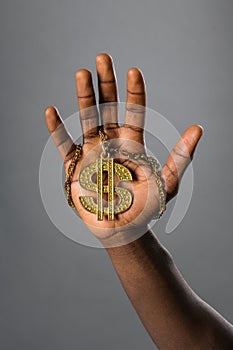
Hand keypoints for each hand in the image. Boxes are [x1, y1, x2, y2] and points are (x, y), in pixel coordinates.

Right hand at [45, 53, 202, 243]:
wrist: (123, 228)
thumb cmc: (146, 207)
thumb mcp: (168, 182)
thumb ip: (181, 156)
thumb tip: (198, 128)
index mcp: (132, 143)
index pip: (134, 111)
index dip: (134, 92)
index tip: (134, 71)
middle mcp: (111, 142)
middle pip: (108, 107)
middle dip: (106, 83)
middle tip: (103, 58)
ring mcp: (91, 152)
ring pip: (87, 119)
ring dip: (84, 97)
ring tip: (82, 73)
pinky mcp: (75, 166)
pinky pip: (64, 145)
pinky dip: (57, 129)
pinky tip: (51, 110)